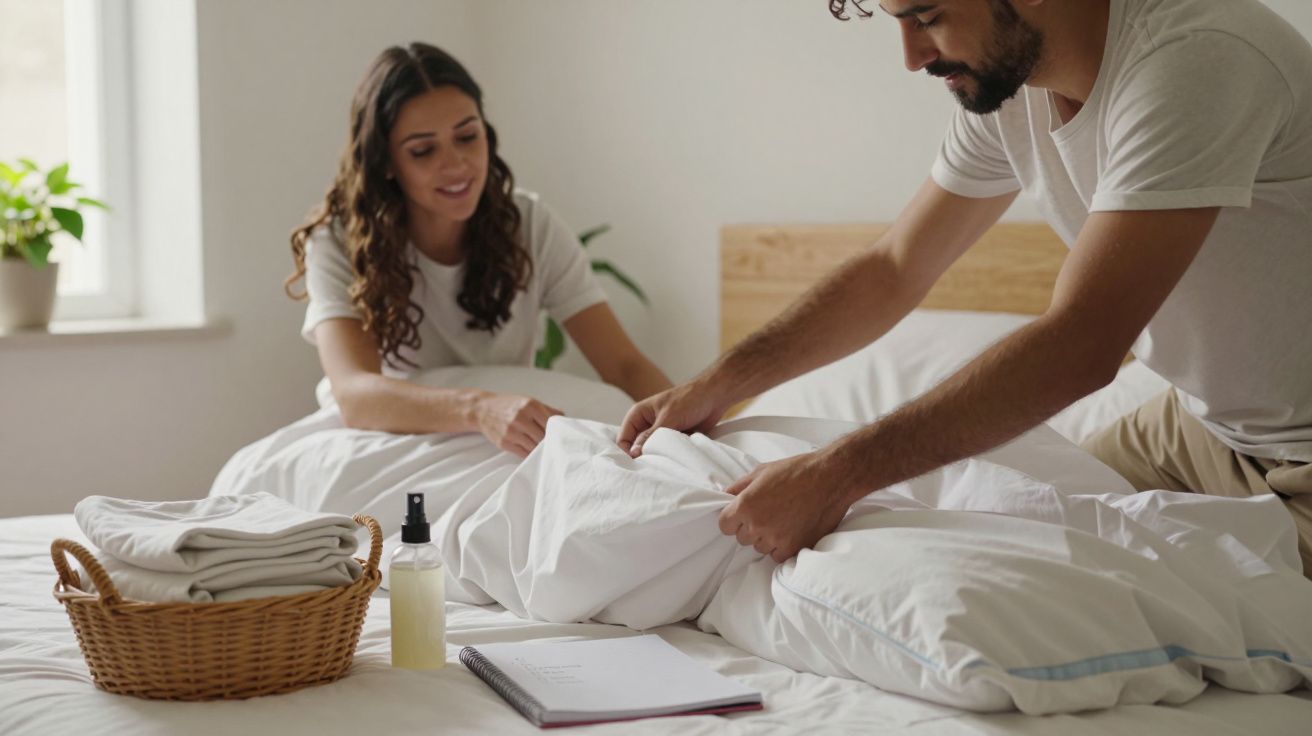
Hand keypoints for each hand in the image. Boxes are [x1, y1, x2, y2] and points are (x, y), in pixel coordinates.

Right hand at [474, 393, 562, 456]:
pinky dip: (530, 454)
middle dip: (548, 442)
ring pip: (534, 447)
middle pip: (543, 437)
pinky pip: (523, 454)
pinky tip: (532, 451)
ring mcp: (512, 432)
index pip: (551, 423)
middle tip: (553, 446)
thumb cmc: (509, 405)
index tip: (559, 436)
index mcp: (530, 405)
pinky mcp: (505, 443)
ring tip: (543, 449)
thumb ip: (548, 410)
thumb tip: (565, 420)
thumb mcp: (528, 401)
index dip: (556, 431)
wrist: (482, 410)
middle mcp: (521, 418)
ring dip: (540, 450)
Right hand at [617, 378, 727, 456]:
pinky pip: (666, 453)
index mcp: (639, 414)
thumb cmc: (689, 399)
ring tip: (663, 466)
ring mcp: (660, 433)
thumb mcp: (668, 417)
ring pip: (652, 451)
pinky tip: (674, 463)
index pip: (624, 437)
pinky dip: (669, 457)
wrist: (715, 397)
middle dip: (641, 458)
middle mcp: (647, 424)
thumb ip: (650, 436)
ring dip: (657, 458)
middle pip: (636, 447)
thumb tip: (634, 453)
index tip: (636, 464)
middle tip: (649, 469)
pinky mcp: (673, 439)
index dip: (626, 452)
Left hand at [719, 452, 852, 562]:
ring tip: (783, 520)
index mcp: (746, 505)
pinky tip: (791, 530)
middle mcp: (758, 525)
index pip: (724, 526)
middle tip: (768, 513)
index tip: (743, 516)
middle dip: (751, 528)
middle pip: (742, 538)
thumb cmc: (796, 470)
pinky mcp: (794, 548)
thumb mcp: (761, 471)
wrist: (831, 477)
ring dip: (767, 538)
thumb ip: (738, 486)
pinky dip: (782, 547)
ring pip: (760, 548)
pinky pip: (778, 556)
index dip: (733, 520)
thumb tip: (725, 496)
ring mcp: (776, 539)